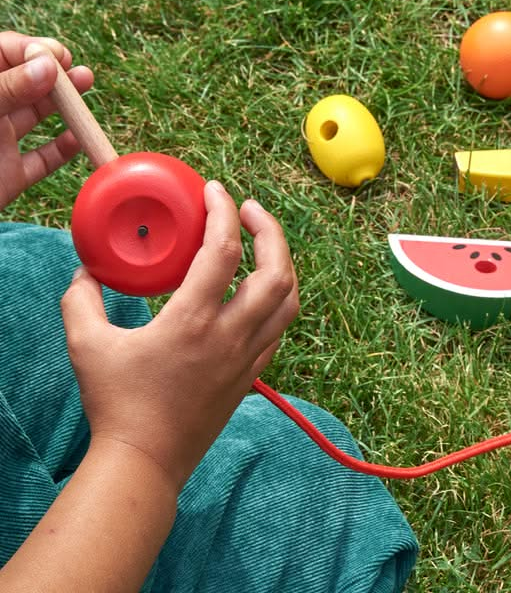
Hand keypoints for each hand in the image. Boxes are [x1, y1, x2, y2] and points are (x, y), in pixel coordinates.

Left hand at [0, 31, 92, 208]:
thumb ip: (9, 88)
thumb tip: (48, 65)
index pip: (1, 54)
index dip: (30, 50)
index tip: (57, 56)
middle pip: (24, 83)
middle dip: (54, 74)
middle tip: (78, 71)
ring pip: (35, 117)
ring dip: (64, 105)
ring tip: (86, 84)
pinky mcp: (10, 176)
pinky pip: (41, 159)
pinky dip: (63, 150)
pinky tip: (79, 140)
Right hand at [61, 181, 299, 490]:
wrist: (145, 462)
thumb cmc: (116, 405)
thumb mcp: (86, 345)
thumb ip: (81, 301)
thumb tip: (86, 273)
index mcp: (192, 320)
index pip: (223, 250)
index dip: (223, 211)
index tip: (215, 190)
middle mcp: (230, 335)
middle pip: (276, 271)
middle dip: (270, 230)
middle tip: (249, 210)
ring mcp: (247, 356)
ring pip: (288, 300)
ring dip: (282, 263)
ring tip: (263, 243)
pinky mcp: (251, 373)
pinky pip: (280, 328)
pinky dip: (278, 299)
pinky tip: (259, 290)